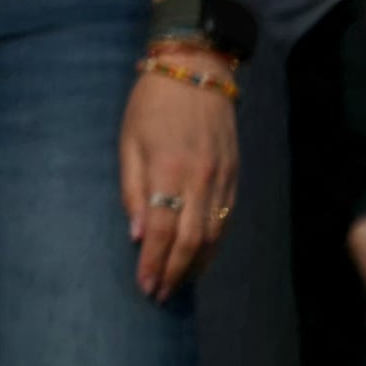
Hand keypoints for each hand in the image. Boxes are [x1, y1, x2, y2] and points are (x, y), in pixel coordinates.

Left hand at [119, 60, 237, 301]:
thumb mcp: (128, 140)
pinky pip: (226, 221)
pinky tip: (200, 258)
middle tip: (159, 293)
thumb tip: (136, 235)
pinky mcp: (236, 178)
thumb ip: (132, 188)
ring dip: (195, 265)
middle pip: (192, 240)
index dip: (154, 262)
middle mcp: (201, 180)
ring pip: (214, 236)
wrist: (198, 72)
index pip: (162, 229)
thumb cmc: (151, 104)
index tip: (145, 285)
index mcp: (169, 169)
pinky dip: (214, 245)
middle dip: (174, 271)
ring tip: (177, 283)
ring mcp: (223, 180)